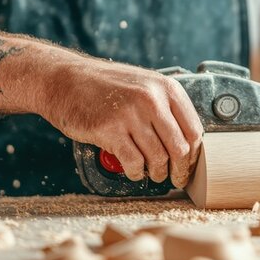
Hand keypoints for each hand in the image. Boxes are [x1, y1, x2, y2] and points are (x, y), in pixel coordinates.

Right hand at [37, 57, 202, 187]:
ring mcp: (130, 115)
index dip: (195, 154)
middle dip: (180, 170)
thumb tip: (186, 140)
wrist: (65, 80)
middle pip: (179, 148)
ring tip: (154, 174)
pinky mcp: (109, 130)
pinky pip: (133, 162)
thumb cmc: (105, 85)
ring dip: (158, 173)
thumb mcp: (143, 84)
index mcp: (165, 88)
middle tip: (176, 179)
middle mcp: (151, 100)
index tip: (191, 164)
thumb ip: (165, 107)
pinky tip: (134, 171)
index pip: (194, 130)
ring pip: (157, 158)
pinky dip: (136, 172)